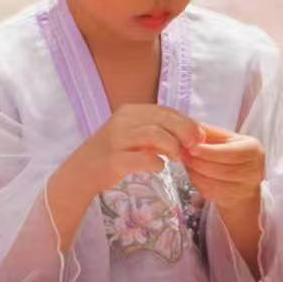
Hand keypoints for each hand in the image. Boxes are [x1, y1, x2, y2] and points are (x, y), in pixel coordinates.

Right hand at [77, 104, 200, 190]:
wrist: (82, 171)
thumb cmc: (114, 152)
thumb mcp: (133, 134)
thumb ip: (157, 130)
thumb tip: (191, 133)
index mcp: (129, 111)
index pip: (165, 110)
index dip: (186, 121)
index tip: (200, 135)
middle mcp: (122, 120)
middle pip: (163, 119)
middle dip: (184, 131)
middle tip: (195, 146)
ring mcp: (117, 139)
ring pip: (155, 135)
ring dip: (172, 147)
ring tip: (177, 158)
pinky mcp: (115, 160)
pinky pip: (144, 158)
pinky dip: (157, 163)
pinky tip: (158, 167)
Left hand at [181, 124, 265, 210]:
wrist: (243, 183)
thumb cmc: (232, 155)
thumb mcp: (226, 139)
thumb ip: (210, 133)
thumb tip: (189, 126)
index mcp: (252, 149)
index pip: (229, 152)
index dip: (208, 152)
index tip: (190, 148)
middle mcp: (253, 170)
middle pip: (221, 169)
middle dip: (198, 162)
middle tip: (182, 155)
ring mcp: (245, 188)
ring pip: (214, 182)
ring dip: (195, 172)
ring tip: (186, 163)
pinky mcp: (234, 200)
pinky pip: (211, 192)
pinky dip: (198, 183)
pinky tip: (193, 174)